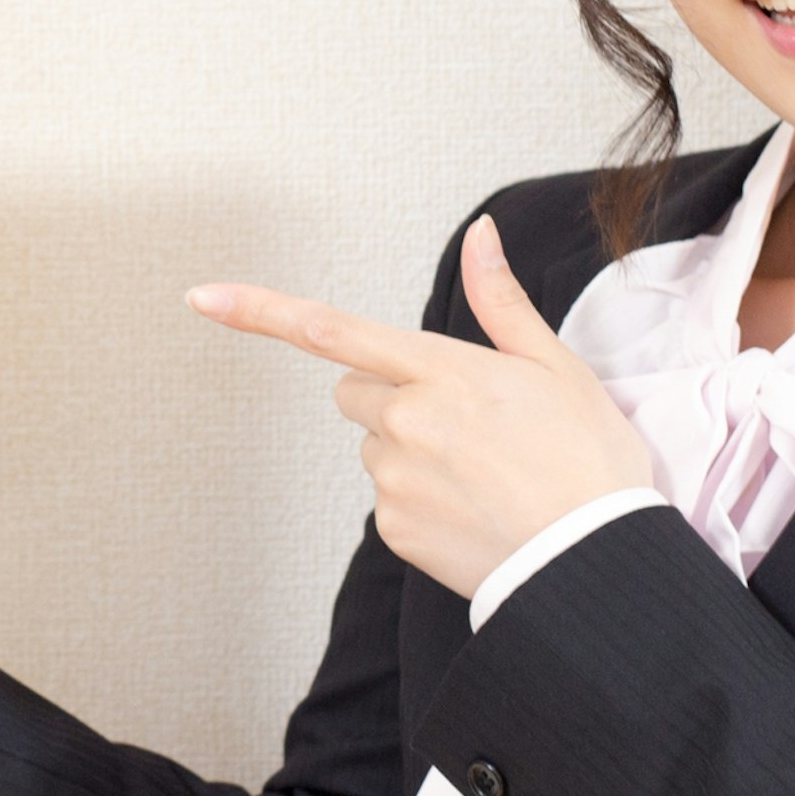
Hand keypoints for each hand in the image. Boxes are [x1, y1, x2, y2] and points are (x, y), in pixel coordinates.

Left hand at [188, 213, 654, 597]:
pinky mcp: (394, 529)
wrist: (594, 563)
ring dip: (411, 450)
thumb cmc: (587, 460)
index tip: (201, 297)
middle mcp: (405, 420)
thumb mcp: (556, 367)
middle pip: (355, 389)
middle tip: (466, 422)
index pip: (331, 329)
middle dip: (392, 394)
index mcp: (441, 370)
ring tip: (483, 473)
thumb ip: (501, 301)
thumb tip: (480, 233)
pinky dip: (420, 501)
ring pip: (375, 446)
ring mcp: (393, 479)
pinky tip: (473, 510)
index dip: (259, 311)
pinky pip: (388, 501)